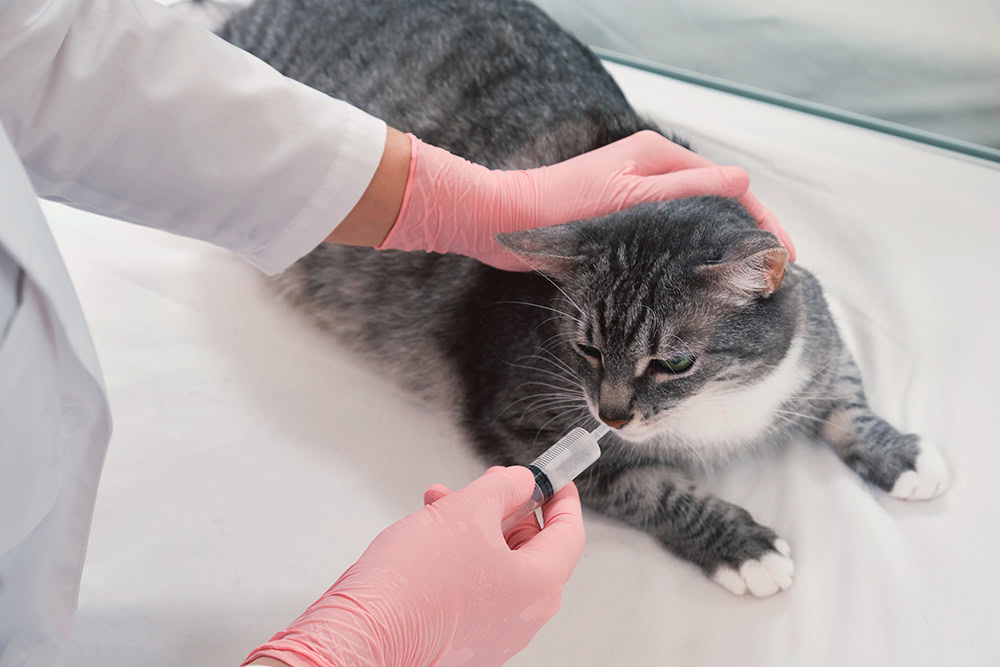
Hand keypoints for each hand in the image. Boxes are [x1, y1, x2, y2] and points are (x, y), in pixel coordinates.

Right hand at [244, 467, 584, 666]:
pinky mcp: (465, 640)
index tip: (555, 478)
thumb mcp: (467, 511)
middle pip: (533, 549)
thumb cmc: (415, 582)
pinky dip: (463, 558)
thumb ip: (504, 488)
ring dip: (477, 529)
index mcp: (539, 586)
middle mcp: (524, 616)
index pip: (569, 533)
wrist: (366, 634)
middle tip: (489, 484)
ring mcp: (495, 633)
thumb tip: (521, 483)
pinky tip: (432, 537)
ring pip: (499, 566)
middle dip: (507, 509)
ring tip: (442, 504)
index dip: (562, 498)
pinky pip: (478, 588)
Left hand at [378, 130, 794, 268]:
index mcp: (659, 157)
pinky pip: (669, 241)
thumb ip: (685, 192)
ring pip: (694, 226)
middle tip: (774, 279)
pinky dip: (689, 260)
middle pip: (716, 206)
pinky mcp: (623, 225)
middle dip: (746, 239)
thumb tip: (742, 184)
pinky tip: (703, 285)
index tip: (784, 255)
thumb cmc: (562, 206)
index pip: (728, 186)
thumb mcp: (631, 198)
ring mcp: (638, 199)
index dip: (761, 221)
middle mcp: (652, 174)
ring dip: (720, 252)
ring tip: (748, 287)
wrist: (507, 223)